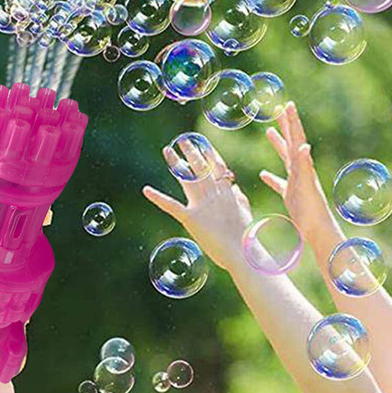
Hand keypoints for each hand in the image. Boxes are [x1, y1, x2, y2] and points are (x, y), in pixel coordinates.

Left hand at [141, 134, 254, 272]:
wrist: (242, 252)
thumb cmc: (245, 237)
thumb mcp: (244, 213)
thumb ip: (239, 199)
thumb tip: (234, 190)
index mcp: (227, 192)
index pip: (217, 166)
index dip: (209, 153)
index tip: (203, 143)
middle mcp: (214, 193)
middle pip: (200, 167)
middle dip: (191, 152)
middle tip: (182, 139)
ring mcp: (202, 204)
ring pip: (186, 178)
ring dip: (175, 163)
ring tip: (167, 150)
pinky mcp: (190, 218)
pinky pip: (171, 205)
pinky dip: (157, 197)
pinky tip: (146, 190)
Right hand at [259, 101, 332, 241]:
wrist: (319, 232)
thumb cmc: (312, 212)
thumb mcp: (307, 187)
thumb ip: (305, 167)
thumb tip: (304, 145)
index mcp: (303, 167)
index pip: (296, 139)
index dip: (292, 122)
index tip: (288, 105)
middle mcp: (301, 172)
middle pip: (291, 143)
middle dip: (286, 126)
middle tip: (280, 109)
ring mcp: (296, 183)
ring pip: (285, 159)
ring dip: (278, 145)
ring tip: (269, 132)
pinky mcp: (292, 196)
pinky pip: (279, 183)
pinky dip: (271, 178)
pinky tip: (263, 174)